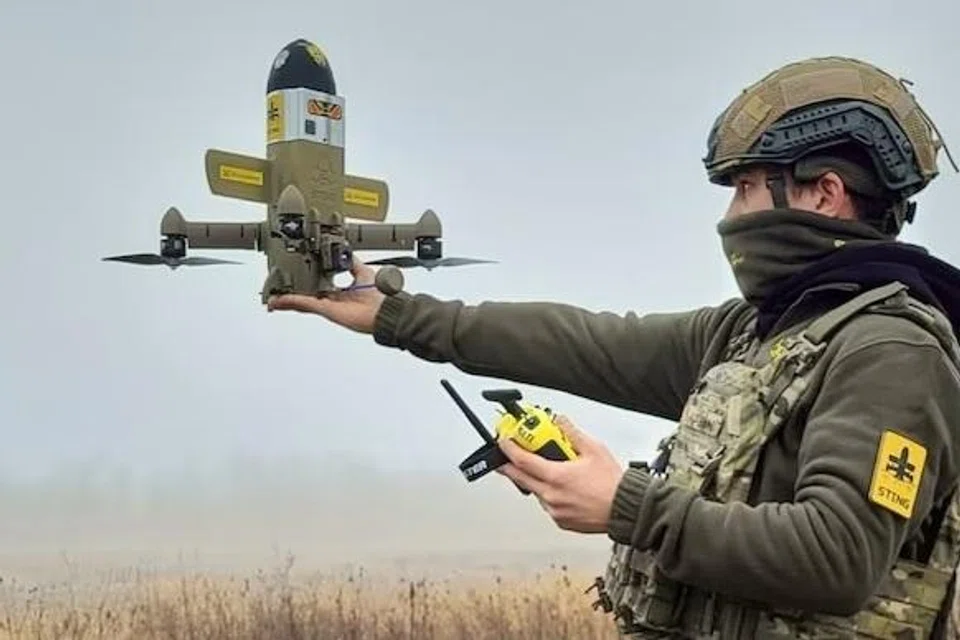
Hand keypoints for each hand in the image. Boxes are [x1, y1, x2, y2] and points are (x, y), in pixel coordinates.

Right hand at [266, 258, 385, 333]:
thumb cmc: (379, 298)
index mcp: (338, 292)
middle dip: (288, 293)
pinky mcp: (326, 310)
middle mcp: (331, 300)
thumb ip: (352, 263)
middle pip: (304, 296)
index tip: (291, 276)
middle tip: (274, 288)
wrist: (385, 312)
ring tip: (271, 297)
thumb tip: (346, 251)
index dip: (303, 282)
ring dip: (285, 299)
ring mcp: (327, 306)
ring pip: (300, 302)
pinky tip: (280, 300)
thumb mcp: (363, 272)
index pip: (316, 287)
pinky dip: (292, 302)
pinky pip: (305, 304)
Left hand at [496, 415, 623, 533]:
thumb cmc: (613, 485)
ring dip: (534, 480)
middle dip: (509, 466)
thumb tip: (561, 421)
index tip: (504, 441)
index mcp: (556, 477)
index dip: (509, 449)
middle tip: (504, 458)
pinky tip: (560, 488)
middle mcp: (552, 496)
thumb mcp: (594, 450)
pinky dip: (549, 495)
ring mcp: (555, 510)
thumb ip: (572, 433)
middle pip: (520, 478)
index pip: (523, 460)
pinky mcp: (561, 521)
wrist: (626, 509)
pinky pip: (548, 505)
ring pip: (536, 492)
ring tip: (545, 471)